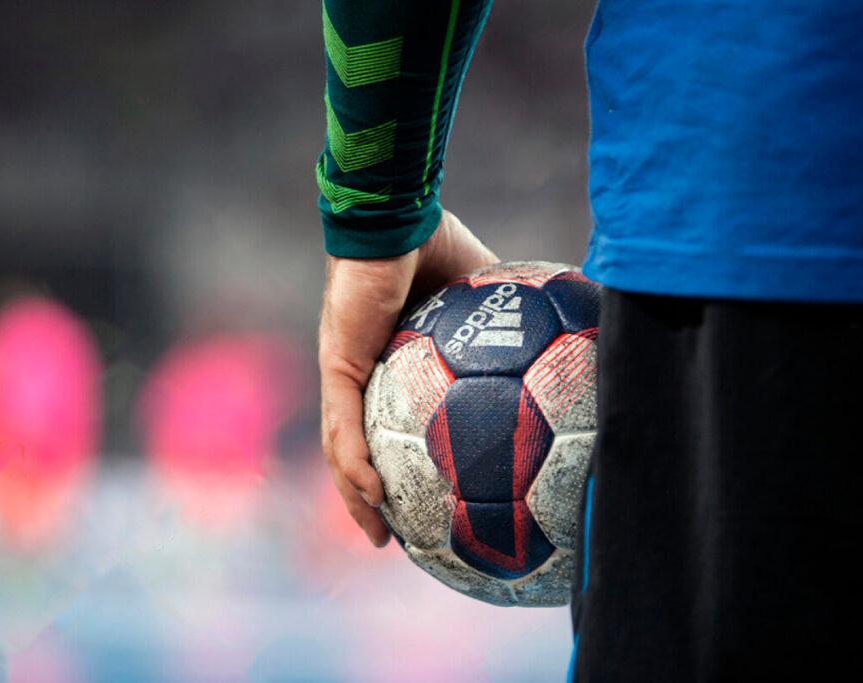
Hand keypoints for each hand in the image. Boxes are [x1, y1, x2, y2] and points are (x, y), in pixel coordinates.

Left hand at [319, 209, 498, 545]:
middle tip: (388, 536)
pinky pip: (342, 424)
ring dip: (355, 494)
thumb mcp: (482, 297)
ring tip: (375, 536)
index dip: (396, 464)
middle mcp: (358, 374)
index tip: (418, 497)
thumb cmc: (433, 244)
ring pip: (342, 447)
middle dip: (367, 497)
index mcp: (386, 363)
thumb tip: (566, 340)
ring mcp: (344, 370)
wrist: (398, 214)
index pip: (387, 424)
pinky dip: (354, 462)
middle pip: (355, 449)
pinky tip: (371, 496)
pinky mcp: (338, 362)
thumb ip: (510, 325)